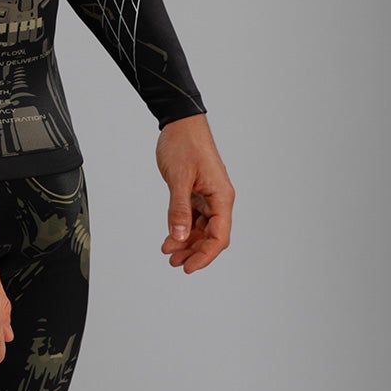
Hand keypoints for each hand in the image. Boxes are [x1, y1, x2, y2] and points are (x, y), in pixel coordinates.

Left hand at [157, 115, 233, 272]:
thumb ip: (178, 209)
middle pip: (211, 236)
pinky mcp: (196, 192)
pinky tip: (169, 238)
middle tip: (174, 263)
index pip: (219, 236)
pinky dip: (181, 228)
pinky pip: (192, 217)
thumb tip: (178, 236)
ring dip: (186, 242)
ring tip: (168, 254)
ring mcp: (208, 196)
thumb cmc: (184, 144)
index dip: (205, 255)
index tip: (189, 267)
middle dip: (194, 252)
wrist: (180, 123)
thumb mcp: (179, 179)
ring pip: (201, 229)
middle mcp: (218, 199)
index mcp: (221, 197)